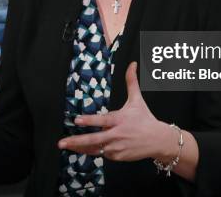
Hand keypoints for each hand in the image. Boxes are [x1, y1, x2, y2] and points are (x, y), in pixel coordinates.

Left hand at [57, 62, 172, 161]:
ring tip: (66, 146)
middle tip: (61, 142)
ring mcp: (117, 147)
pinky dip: (93, 151)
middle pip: (94, 139)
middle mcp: (117, 135)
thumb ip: (131, 81)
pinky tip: (82, 148)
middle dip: (76, 141)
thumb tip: (132, 64)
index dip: (89, 121)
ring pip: (95, 149)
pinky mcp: (118, 157)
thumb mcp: (137, 99)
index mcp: (120, 119)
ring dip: (80, 148)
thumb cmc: (145, 118)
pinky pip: (102, 154)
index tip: (76, 120)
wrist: (158, 140)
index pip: (102, 120)